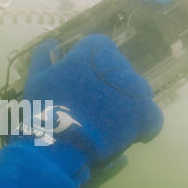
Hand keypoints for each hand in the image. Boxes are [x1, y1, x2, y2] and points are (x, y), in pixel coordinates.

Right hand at [20, 34, 162, 179]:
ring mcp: (133, 89)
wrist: (60, 145)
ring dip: (126, 102)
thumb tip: (52, 42)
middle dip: (109, 83)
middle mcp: (117, 66)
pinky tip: (130, 132)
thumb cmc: (45, 111)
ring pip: (137, 90)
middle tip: (94, 105)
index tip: (84, 79)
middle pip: (119, 68)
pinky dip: (143, 123)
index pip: (100, 44)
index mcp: (91, 53)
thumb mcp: (35, 78)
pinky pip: (152, 116)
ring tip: (111, 122)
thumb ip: (43, 55)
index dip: (92, 61)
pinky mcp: (144, 113)